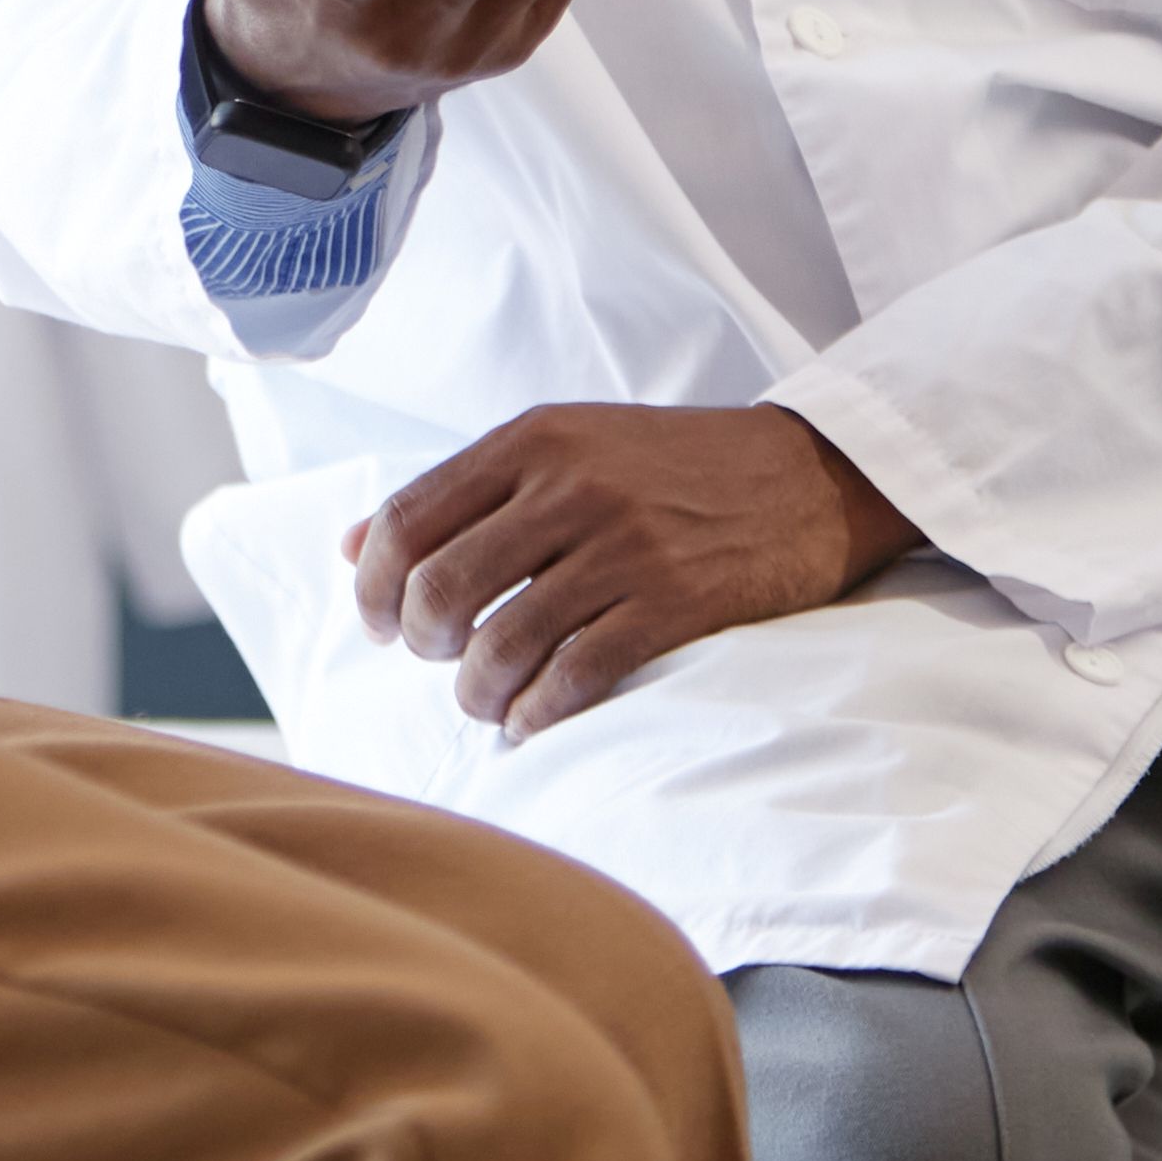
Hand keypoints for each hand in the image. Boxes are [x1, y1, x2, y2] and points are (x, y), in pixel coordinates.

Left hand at [353, 403, 916, 735]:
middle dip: (424, 643)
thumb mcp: (564, 446)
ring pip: (502, 641)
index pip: (408, 518)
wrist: (808, 474)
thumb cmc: (671, 467)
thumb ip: (463, 492)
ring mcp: (624, 546)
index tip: (382, 622)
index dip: (376, 585)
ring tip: (484, 700)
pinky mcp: (674, 602)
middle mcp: (569, 487)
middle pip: (443, 587)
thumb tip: (353, 546)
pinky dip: (537, 711)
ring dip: (476, 691)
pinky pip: (575, 674)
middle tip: (440, 659)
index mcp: (533, 440)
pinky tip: (530, 719)